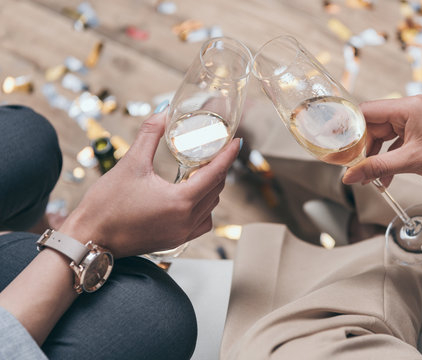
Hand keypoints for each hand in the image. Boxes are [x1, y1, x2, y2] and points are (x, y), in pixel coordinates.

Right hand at [60, 111, 239, 257]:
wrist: (89, 238)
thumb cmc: (106, 204)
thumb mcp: (130, 163)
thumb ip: (150, 135)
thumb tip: (163, 113)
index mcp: (181, 201)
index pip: (216, 173)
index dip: (228, 155)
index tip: (236, 141)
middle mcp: (186, 220)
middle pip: (216, 190)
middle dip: (220, 168)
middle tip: (217, 151)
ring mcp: (182, 234)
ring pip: (211, 207)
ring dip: (212, 188)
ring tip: (203, 170)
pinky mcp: (175, 241)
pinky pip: (202, 222)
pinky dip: (204, 208)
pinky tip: (193, 196)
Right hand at [342, 95, 421, 185]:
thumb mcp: (411, 162)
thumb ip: (376, 168)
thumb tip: (349, 176)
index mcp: (407, 107)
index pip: (366, 111)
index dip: (347, 127)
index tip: (333, 142)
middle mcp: (409, 110)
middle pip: (372, 125)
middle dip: (362, 148)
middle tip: (351, 167)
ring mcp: (415, 121)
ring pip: (383, 137)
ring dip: (374, 157)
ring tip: (368, 177)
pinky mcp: (419, 133)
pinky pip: (395, 144)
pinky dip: (388, 160)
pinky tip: (384, 178)